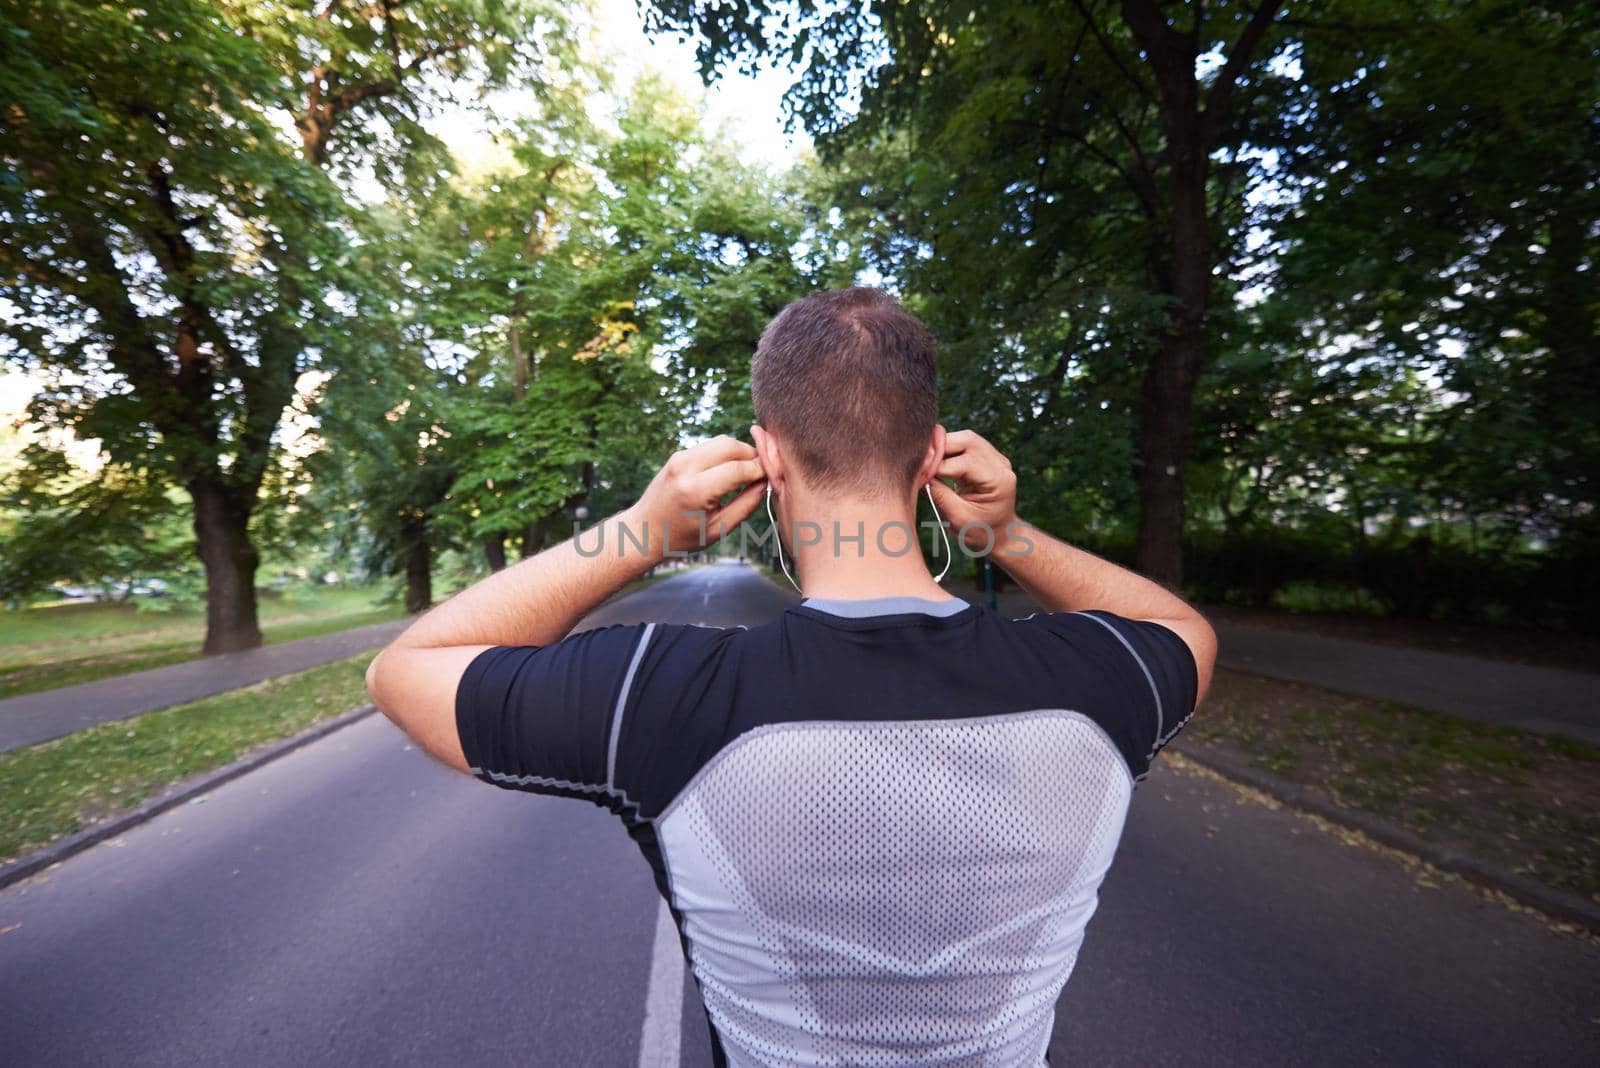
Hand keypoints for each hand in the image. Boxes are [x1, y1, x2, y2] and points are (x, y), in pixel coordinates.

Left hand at [625, 435, 766, 560]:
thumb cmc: (682, 536)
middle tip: (764, 471)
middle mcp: (686, 468)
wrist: (644, 529)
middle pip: (731, 445)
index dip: (762, 470)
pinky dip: (726, 453)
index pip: (740, 469)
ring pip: (722, 441)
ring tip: (749, 471)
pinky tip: (731, 469)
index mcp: (696, 490)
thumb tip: (766, 483)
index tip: (773, 476)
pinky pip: (710, 445)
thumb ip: (745, 505)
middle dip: (753, 455)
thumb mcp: (718, 529)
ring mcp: (679, 458)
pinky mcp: (678, 455)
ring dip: (740, 451)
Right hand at [927, 427, 1023, 553]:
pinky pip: (965, 444)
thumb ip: (939, 494)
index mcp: (999, 480)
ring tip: (926, 461)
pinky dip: (947, 450)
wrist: (999, 533)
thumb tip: (919, 473)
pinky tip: (935, 461)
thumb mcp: (958, 518)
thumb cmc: (981, 531)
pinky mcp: (986, 457)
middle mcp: (1001, 464)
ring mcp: (995, 458)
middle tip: (920, 461)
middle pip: (967, 440)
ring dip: (942, 446)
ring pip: (965, 438)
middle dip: (940, 447)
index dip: (938, 464)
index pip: (965, 462)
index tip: (919, 473)